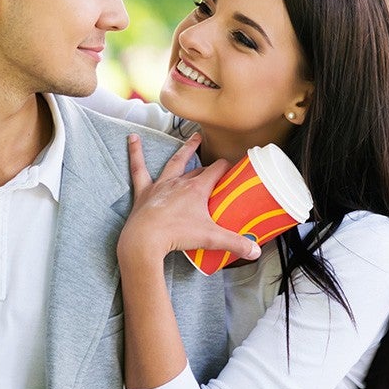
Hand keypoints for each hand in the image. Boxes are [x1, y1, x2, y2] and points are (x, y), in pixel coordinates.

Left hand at [120, 133, 263, 265]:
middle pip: (198, 169)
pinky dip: (135, 152)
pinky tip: (132, 138)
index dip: (226, 166)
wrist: (145, 240)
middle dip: (209, 164)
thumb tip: (256, 251)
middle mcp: (179, 182)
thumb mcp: (211, 239)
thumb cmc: (176, 235)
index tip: (234, 165)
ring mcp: (161, 185)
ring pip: (174, 161)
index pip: (216, 170)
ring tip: (193, 138)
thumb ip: (235, 243)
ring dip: (185, 149)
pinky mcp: (144, 192)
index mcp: (197, 189)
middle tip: (217, 163)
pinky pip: (139, 168)